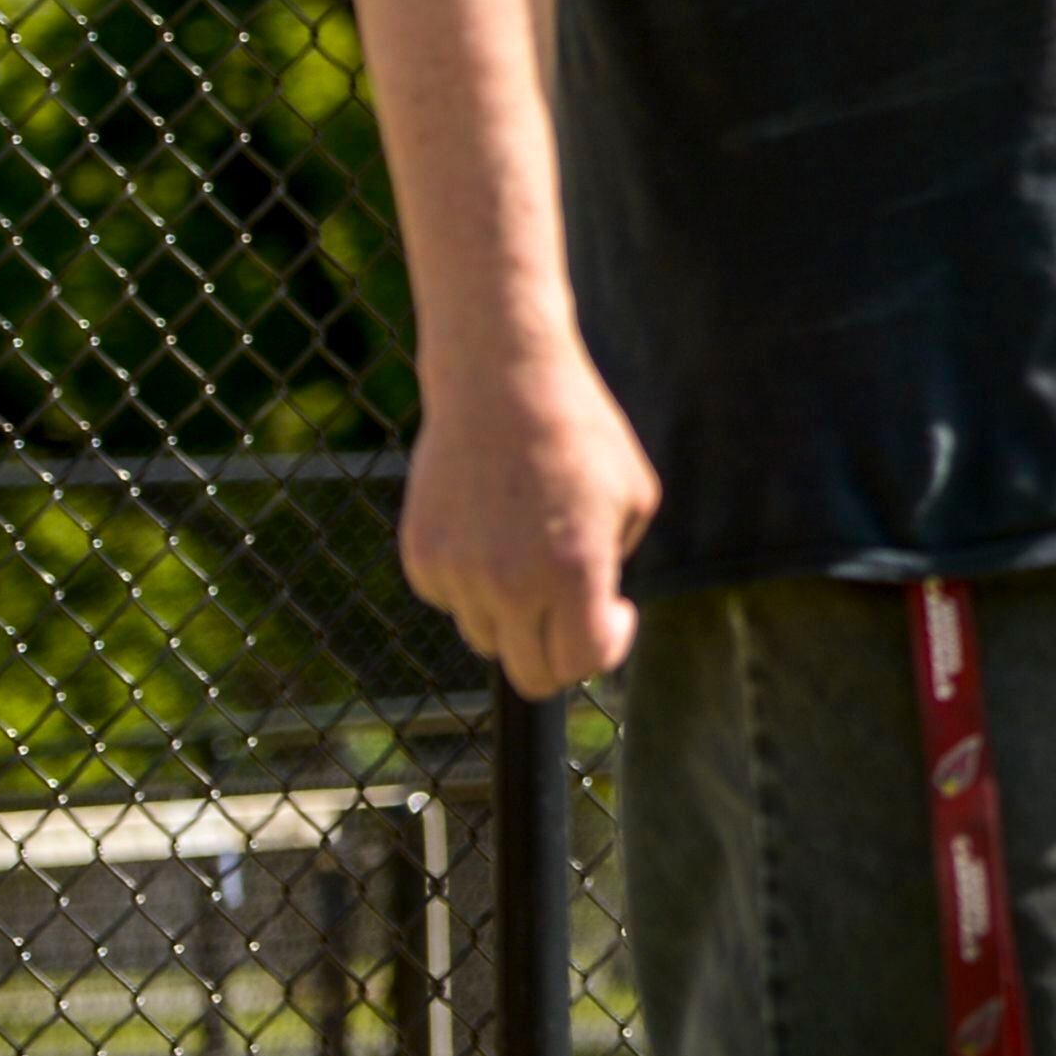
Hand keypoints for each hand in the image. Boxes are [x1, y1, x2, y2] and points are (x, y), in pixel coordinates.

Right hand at [398, 339, 661, 697]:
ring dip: (514, 612)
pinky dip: (473, 581)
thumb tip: (593, 610)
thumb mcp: (633, 497)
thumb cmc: (579, 433)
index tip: (616, 613)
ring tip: (529, 543)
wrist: (500, 380)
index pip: (582, 662)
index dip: (607, 647)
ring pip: (488, 636)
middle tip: (573, 611)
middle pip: (530, 674)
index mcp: (573, 572)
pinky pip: (453, 599)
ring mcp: (459, 574)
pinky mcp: (422, 558)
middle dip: (558, 652)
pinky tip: (490, 523)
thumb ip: (613, 566)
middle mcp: (511, 584)